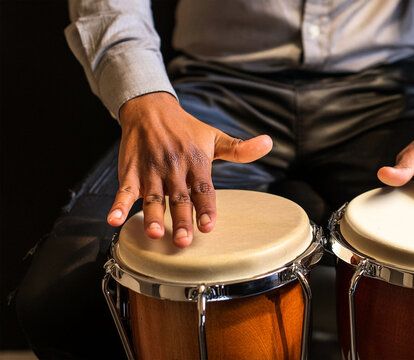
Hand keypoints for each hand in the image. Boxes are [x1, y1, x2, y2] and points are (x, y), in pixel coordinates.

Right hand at [107, 92, 272, 246]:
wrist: (151, 109)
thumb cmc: (186, 129)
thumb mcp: (215, 137)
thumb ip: (240, 149)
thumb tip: (269, 143)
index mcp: (196, 162)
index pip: (204, 189)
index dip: (206, 208)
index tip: (208, 226)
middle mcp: (174, 168)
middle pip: (179, 198)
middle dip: (181, 220)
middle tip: (184, 241)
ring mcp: (151, 171)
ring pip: (153, 197)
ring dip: (152, 216)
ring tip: (154, 233)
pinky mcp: (131, 171)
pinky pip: (124, 190)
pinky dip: (118, 205)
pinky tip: (114, 220)